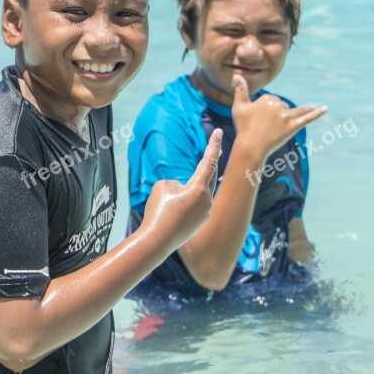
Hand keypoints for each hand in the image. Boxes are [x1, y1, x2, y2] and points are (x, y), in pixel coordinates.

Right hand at [141, 128, 221, 251]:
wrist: (157, 241)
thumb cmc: (158, 211)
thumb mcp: (162, 187)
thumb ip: (175, 183)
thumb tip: (182, 190)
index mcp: (199, 189)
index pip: (209, 161)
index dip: (213, 145)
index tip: (217, 132)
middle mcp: (207, 200)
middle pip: (211, 176)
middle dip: (211, 162)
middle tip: (216, 147)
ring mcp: (205, 213)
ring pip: (198, 193)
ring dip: (186, 191)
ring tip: (167, 204)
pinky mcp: (200, 222)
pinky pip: (194, 206)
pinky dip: (184, 204)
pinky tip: (172, 214)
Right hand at [231, 75, 326, 157]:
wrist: (250, 146)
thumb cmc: (243, 127)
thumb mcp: (239, 107)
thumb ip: (240, 90)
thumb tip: (236, 74)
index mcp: (267, 99)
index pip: (271, 101)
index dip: (266, 110)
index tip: (259, 119)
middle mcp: (278, 105)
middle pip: (282, 106)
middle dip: (278, 114)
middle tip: (267, 127)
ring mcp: (287, 116)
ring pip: (295, 111)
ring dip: (303, 109)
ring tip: (311, 107)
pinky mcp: (293, 127)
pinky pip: (307, 118)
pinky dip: (316, 113)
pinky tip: (325, 108)